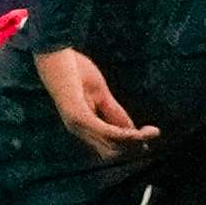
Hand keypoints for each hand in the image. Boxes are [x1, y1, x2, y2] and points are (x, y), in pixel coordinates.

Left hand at [34, 46, 157, 159]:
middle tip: (153, 133)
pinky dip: (124, 134)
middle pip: (112, 151)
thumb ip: (114, 111)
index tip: (152, 134)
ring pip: (111, 146)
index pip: (110, 143)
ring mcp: (77, 124)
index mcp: (83, 125)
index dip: (132, 143)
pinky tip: (137, 132)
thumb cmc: (72, 68)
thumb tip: (132, 128)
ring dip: (133, 142)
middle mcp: (79, 129)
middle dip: (135, 146)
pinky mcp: (78, 115)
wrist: (52, 53)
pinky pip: (106, 132)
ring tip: (151, 132)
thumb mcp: (99, 92)